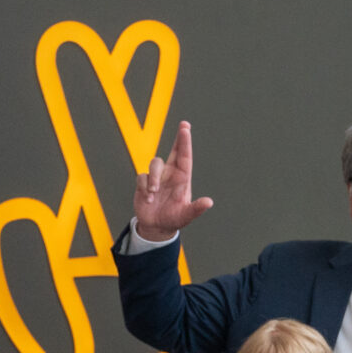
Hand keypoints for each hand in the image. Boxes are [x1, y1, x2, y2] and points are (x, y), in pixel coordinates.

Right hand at [132, 120, 213, 242]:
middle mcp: (170, 174)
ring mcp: (157, 177)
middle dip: (179, 138)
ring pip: (155, 163)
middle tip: (184, 125)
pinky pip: (142, 176)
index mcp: (182, 179)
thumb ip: (196, 209)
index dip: (185, 142)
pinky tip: (148, 199)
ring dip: (153, 177)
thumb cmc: (173, 219)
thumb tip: (209, 202)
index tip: (185, 129)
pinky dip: (145, 187)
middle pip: (173, 151)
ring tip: (153, 193)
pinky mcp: (144, 182)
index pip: (184, 157)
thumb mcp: (185, 216)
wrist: (156, 227)